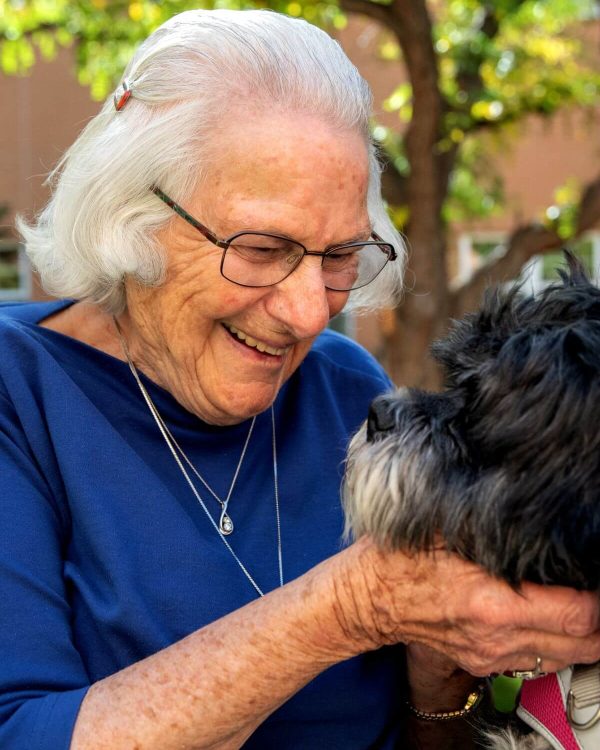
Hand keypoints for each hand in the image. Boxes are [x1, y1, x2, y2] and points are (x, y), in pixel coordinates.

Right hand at [338, 537, 599, 676]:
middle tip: (594, 590)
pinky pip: (540, 661)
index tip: (594, 573)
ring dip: (584, 632)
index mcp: (490, 601)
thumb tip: (531, 505)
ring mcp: (492, 654)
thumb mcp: (442, 527)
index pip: (577, 611)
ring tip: (580, 602)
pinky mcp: (485, 662)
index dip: (598, 596)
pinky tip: (550, 616)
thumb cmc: (398, 559)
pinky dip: (558, 641)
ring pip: (568, 656)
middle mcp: (498, 635)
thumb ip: (491, 522)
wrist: (366, 599)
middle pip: (584, 641)